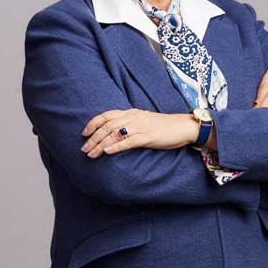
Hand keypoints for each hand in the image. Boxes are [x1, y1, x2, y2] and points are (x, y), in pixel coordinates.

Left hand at [80, 109, 197, 157]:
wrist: (183, 127)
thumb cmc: (164, 126)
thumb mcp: (144, 122)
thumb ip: (129, 124)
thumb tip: (114, 134)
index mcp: (131, 113)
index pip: (107, 115)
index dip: (93, 124)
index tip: (84, 133)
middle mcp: (133, 117)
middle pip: (107, 126)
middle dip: (93, 138)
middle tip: (84, 149)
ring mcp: (141, 127)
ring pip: (115, 134)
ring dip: (101, 144)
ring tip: (91, 154)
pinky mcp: (148, 137)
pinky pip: (129, 141)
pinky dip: (117, 146)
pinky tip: (107, 152)